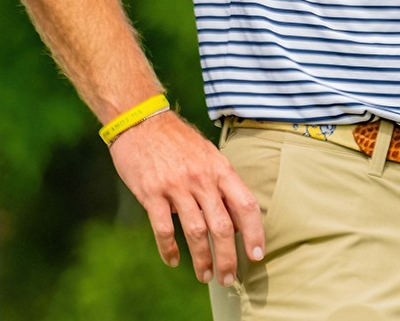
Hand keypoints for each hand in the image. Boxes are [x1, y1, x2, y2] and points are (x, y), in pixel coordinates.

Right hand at [108, 111, 265, 286]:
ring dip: (202, 258)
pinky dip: (169, 248)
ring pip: (196, 231)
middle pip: (222, 226)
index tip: (257, 254)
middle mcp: (202, 179)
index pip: (246, 205)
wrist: (141, 121)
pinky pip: (163, 227)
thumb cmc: (178, 141)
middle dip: (228, 256)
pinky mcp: (151, 192)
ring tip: (205, 276)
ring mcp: (177, 186)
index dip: (254, 232)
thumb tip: (236, 218)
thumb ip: (222, 183)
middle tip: (229, 278)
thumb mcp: (209, 155)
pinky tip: (173, 260)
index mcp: (221, 169)